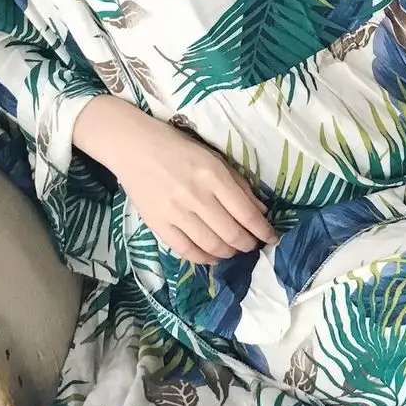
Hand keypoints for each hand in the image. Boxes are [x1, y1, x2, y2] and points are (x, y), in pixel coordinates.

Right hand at [73, 97, 275, 263]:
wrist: (133, 147)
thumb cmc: (178, 148)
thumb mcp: (214, 158)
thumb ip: (239, 184)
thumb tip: (260, 212)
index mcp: (214, 175)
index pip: (246, 213)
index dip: (263, 231)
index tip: (272, 238)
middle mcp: (197, 196)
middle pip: (232, 234)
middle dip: (248, 244)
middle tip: (253, 245)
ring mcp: (176, 212)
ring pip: (212, 246)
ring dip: (229, 253)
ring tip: (234, 250)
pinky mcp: (158, 224)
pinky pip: (186, 250)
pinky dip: (204, 258)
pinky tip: (212, 256)